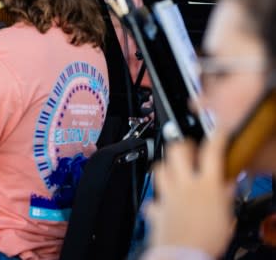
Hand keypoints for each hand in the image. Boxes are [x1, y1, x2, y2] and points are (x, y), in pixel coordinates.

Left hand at [146, 133, 234, 256]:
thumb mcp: (226, 217)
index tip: (216, 132)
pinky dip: (156, 202)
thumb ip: (224, 198)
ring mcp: (166, 195)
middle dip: (180, 144)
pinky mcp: (155, 209)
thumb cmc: (208, 239)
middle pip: (175, 150)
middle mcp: (183, 185)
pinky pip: (152, 202)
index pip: (211, 152)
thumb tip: (226, 186)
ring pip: (158, 169)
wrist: (184, 254)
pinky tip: (161, 205)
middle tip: (187, 148)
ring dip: (164, 167)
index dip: (215, 138)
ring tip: (172, 171)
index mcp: (205, 185)